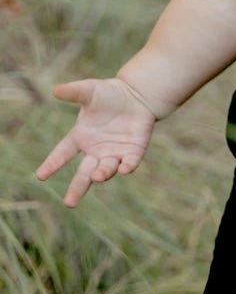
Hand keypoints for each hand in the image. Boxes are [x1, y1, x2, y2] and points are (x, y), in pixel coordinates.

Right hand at [35, 78, 156, 207]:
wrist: (137, 97)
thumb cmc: (109, 94)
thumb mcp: (89, 90)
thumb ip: (74, 92)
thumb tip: (55, 90)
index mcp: (80, 138)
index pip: (62, 154)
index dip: (52, 164)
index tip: (40, 176)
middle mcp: (96, 151)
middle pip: (84, 174)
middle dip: (77, 188)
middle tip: (69, 203)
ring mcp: (114, 153)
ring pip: (106, 170)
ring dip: (102, 174)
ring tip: (97, 177)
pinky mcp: (133, 152)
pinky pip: (129, 163)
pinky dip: (126, 167)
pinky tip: (124, 170)